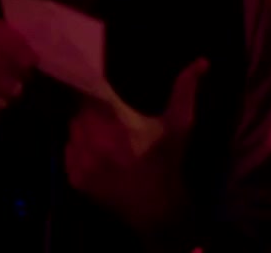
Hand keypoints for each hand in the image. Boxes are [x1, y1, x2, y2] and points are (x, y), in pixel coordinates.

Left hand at [64, 58, 208, 235]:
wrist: (158, 210)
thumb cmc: (167, 163)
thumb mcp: (179, 125)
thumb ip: (185, 90)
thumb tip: (201, 61)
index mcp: (112, 124)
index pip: (88, 94)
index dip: (93, 89)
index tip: (102, 90)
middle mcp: (90, 141)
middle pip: (78, 113)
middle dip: (90, 112)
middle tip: (107, 116)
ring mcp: (80, 162)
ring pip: (71, 133)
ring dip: (83, 131)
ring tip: (101, 134)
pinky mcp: (75, 179)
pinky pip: (69, 154)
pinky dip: (78, 151)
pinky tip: (96, 154)